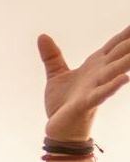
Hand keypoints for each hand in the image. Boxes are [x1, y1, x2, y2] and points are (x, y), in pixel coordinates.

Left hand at [38, 24, 129, 140]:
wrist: (59, 129)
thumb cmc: (62, 102)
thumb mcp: (56, 74)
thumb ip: (51, 56)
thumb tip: (41, 36)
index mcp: (96, 64)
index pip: (116, 43)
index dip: (129, 32)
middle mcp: (100, 73)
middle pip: (121, 52)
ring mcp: (95, 87)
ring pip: (115, 71)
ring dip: (127, 61)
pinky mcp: (86, 103)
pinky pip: (101, 94)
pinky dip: (111, 86)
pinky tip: (124, 79)